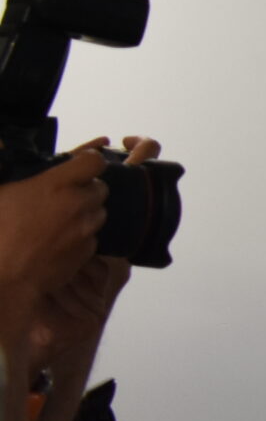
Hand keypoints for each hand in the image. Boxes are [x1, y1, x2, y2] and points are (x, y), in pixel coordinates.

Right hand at [0, 145, 108, 336]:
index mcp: (55, 185)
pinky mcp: (87, 252)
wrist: (3, 277)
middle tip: (62, 197)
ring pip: (98, 213)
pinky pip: (93, 237)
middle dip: (85, 190)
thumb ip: (10, 166)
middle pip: (100, 188)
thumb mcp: (0, 190)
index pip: (94, 161)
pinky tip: (58, 241)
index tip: (76, 167)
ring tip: (58, 220)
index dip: (87, 162)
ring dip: (84, 213)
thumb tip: (5, 143)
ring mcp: (85, 229)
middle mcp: (77, 205)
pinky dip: (81, 236)